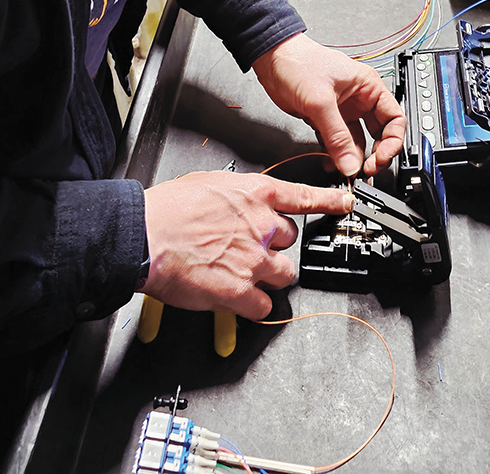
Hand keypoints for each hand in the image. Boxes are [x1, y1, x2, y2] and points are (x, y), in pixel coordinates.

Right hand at [143, 171, 352, 318]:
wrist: (144, 234)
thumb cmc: (168, 208)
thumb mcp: (210, 183)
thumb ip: (236, 195)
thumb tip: (241, 204)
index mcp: (256, 194)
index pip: (304, 197)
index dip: (330, 201)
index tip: (345, 202)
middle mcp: (262, 225)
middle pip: (291, 239)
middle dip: (276, 245)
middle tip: (251, 247)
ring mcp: (254, 259)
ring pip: (285, 273)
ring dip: (269, 275)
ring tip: (246, 274)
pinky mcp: (240, 291)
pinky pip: (263, 305)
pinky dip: (253, 305)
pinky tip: (238, 299)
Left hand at [252, 33, 406, 177]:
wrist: (270, 59)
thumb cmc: (299, 62)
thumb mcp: (321, 102)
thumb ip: (337, 136)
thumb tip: (351, 164)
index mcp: (368, 87)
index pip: (394, 118)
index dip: (392, 141)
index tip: (381, 158)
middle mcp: (359, 100)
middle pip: (378, 134)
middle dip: (375, 154)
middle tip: (367, 170)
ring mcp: (342, 111)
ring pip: (356, 141)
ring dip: (352, 158)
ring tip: (346, 170)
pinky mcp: (324, 120)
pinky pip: (336, 143)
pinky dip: (335, 155)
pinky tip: (331, 163)